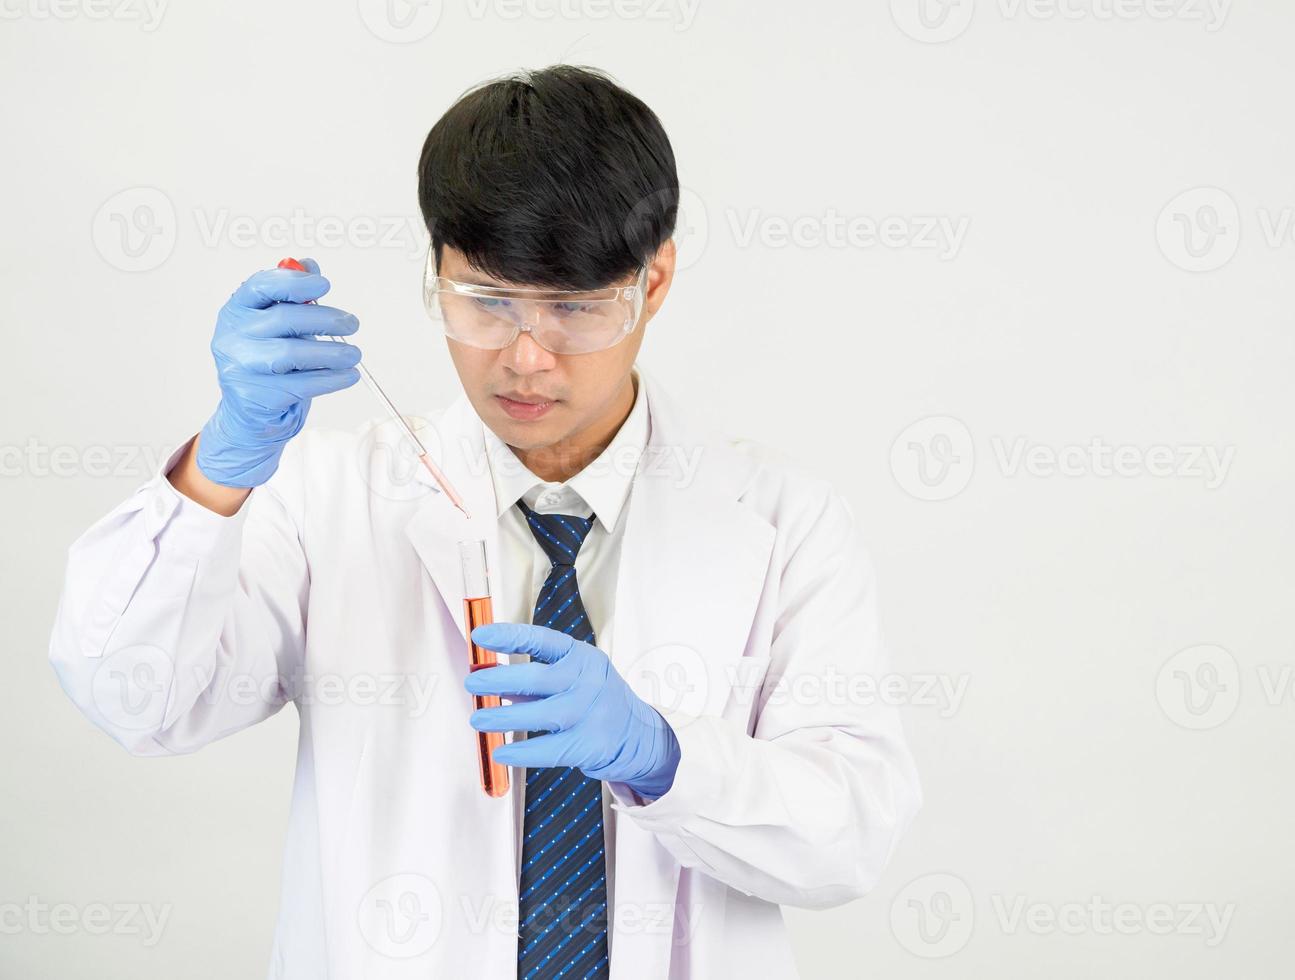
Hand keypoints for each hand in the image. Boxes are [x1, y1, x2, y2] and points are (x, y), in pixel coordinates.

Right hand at [196, 258, 361, 486]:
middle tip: (352, 323)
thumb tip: (310, 265)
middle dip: (325, 319)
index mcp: (236, 309)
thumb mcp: (278, 325)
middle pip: (283, 319)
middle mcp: (232, 336)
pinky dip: (331, 380)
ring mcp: (240, 368)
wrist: (250, 412)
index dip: (295, 282)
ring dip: (331, 353)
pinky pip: (301, 385)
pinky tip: (348, 376)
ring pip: (291, 354)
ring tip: (354, 354)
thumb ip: (292, 295)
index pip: (261, 285)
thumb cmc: (269, 362)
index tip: (325, 285)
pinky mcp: (255, 397)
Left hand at [465, 623, 681, 799]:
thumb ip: (534, 680)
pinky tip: (501, 751)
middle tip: (473, 683)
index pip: (541, 640)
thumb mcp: (573, 679)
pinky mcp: (589, 745)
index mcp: (581, 656)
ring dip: (503, 717)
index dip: (509, 636)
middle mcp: (587, 681)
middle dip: (500, 679)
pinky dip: (521, 752)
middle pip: (538, 678)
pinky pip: (548, 749)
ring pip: (540, 715)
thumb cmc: (596, 701)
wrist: (639, 736)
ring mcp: (589, 713)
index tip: (480, 635)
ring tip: (478, 718)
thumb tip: (490, 678)